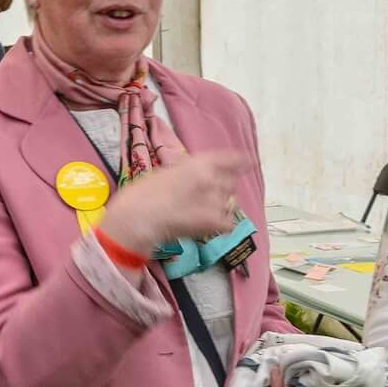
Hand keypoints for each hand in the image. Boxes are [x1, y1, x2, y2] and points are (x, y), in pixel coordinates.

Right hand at [101, 151, 252, 253]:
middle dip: (222, 188)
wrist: (139, 218)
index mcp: (200, 164)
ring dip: (220, 206)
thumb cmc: (143, 194)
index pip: (232, 159)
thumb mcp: (167, 173)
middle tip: (205, 197)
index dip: (241, 161)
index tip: (249, 161)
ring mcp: (217, 202)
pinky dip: (221, 225)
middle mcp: (214, 180)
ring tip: (200, 213)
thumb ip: (188, 173)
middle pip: (231, 183)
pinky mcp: (216, 223)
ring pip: (230, 203)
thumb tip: (196, 178)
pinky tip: (207, 227)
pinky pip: (228, 224)